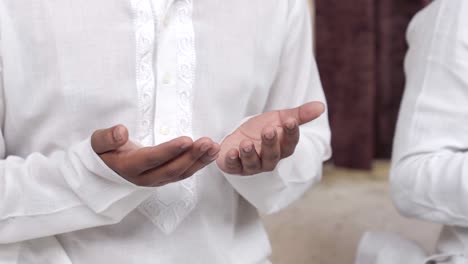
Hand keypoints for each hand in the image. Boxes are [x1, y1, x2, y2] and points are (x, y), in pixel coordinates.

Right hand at [91, 125, 219, 186]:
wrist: (105, 169)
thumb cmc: (103, 152)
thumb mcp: (97, 143)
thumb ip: (107, 137)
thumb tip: (121, 131)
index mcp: (129, 167)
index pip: (152, 159)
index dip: (170, 150)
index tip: (187, 140)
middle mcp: (146, 177)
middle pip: (172, 169)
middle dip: (192, 156)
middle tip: (208, 142)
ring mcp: (158, 180)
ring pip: (182, 173)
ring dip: (200, 160)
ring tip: (214, 147)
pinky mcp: (166, 178)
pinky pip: (185, 173)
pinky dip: (199, 164)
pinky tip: (211, 154)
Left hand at [216, 102, 324, 175]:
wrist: (238, 137)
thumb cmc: (261, 129)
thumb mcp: (279, 118)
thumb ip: (299, 115)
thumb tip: (321, 106)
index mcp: (282, 148)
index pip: (290, 143)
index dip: (290, 133)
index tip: (290, 121)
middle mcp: (268, 159)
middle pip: (272, 155)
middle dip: (270, 144)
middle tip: (268, 130)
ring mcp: (251, 165)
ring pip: (253, 163)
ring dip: (250, 154)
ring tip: (246, 143)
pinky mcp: (233, 166)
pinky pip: (233, 166)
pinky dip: (232, 160)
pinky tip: (231, 152)